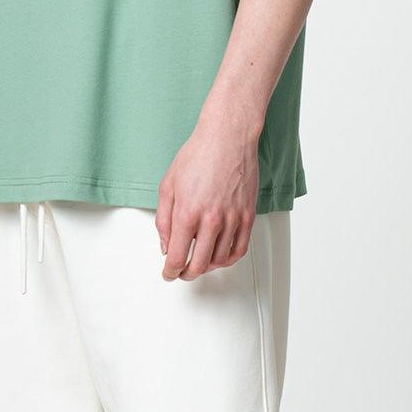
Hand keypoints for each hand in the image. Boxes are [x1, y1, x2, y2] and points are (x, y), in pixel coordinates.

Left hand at [155, 115, 261, 279]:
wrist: (227, 138)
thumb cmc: (197, 156)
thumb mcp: (168, 186)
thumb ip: (164, 220)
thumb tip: (166, 245)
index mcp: (187, 214)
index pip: (177, 257)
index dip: (170, 272)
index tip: (168, 274)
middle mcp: (212, 220)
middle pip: (199, 265)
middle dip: (187, 273)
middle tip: (181, 272)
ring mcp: (233, 219)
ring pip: (220, 260)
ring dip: (207, 267)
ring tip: (199, 263)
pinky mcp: (248, 215)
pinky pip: (240, 248)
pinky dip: (229, 259)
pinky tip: (221, 257)